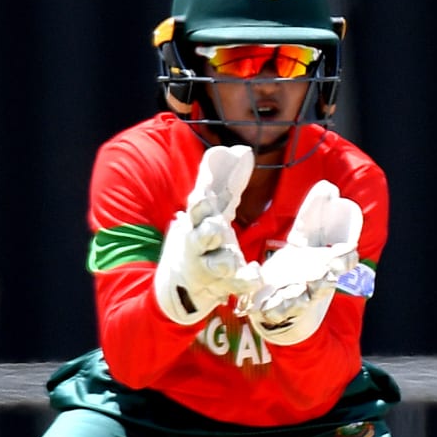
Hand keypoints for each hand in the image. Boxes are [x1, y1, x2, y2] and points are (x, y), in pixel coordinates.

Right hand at [153, 145, 260, 323]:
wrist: (180, 286)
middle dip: (207, 232)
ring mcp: (210, 267)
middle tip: (216, 227)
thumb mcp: (208, 210)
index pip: (198, 208)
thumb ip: (222, 181)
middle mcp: (200, 245)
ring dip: (223, 261)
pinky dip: (244, 281)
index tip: (204, 195)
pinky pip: (235, 285)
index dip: (201, 202)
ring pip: (216, 264)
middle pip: (200, 237)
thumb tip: (240, 150)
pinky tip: (256, 276)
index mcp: (197, 222)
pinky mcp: (223, 285)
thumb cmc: (199, 240)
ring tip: (231, 260)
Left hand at [242, 180, 361, 345]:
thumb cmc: (300, 264)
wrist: (283, 299)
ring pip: (302, 301)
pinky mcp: (276, 309)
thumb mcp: (307, 236)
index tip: (346, 251)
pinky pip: (276, 313)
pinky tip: (265, 306)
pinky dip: (272, 310)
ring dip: (299, 298)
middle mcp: (316, 283)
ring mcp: (297, 299)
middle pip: (325, 284)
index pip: (345, 261)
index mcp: (327, 264)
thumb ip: (316, 213)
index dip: (346, 257)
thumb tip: (327, 187)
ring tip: (294, 293)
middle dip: (324, 280)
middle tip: (324, 275)